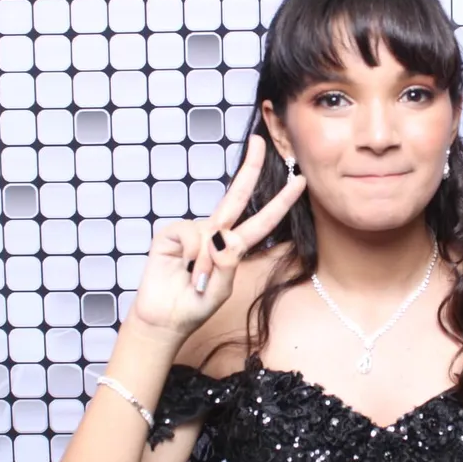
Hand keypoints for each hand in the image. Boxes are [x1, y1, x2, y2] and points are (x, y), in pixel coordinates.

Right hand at [129, 136, 305, 339]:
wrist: (163, 320)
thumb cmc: (195, 306)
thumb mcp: (220, 290)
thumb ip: (227, 265)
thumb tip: (223, 236)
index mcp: (234, 247)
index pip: (262, 219)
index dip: (281, 201)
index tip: (299, 181)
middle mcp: (215, 233)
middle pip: (237, 196)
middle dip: (249, 167)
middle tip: (259, 141)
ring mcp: (193, 232)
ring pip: (212, 231)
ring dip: (207, 261)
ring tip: (197, 280)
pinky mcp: (171, 234)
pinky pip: (190, 233)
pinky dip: (191, 252)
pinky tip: (183, 266)